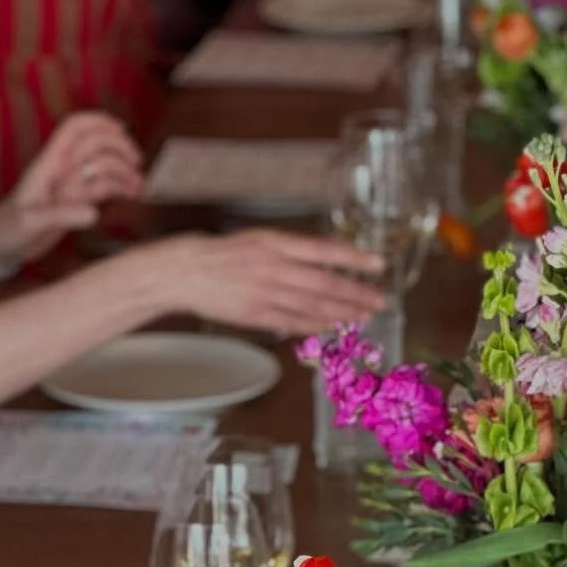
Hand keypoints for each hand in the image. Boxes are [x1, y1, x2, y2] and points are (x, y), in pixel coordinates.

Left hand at [0, 113, 142, 267]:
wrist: (0, 246)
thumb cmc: (7, 228)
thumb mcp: (29, 222)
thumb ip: (60, 215)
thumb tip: (93, 212)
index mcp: (49, 163)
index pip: (74, 129)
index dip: (98, 121)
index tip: (121, 129)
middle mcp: (64, 169)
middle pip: (96, 143)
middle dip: (119, 148)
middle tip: (136, 164)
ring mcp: (73, 184)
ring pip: (105, 166)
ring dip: (125, 171)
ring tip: (139, 186)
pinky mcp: (79, 201)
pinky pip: (106, 187)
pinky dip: (122, 187)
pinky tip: (133, 195)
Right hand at [157, 229, 386, 332]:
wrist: (185, 270)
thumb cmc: (224, 252)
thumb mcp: (260, 239)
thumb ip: (292, 249)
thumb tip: (327, 257)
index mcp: (275, 243)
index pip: (323, 250)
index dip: (353, 258)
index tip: (378, 264)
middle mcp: (273, 266)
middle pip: (323, 282)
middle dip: (356, 293)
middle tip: (380, 300)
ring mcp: (265, 292)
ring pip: (312, 305)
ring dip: (342, 312)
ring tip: (365, 315)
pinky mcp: (255, 314)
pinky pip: (292, 322)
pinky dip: (315, 325)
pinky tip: (333, 326)